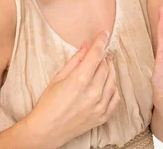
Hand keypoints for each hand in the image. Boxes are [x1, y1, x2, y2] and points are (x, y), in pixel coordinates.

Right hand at [26, 30, 119, 147]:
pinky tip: (109, 83)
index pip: (96, 55)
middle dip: (103, 56)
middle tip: (101, 51)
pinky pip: (115, 99)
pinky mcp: (102, 117)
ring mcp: (99, 106)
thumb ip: (75, 61)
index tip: (104, 33)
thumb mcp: (58, 77)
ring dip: (110, 70)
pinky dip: (114, 88)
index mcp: (79, 80)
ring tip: (106, 64)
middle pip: (105, 67)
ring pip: (112, 81)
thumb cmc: (48, 103)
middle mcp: (92, 93)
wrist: (47, 130)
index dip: (101, 41)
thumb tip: (86, 46)